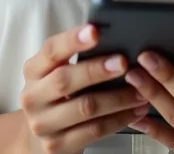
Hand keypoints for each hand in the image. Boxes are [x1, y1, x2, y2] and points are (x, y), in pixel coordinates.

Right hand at [19, 23, 149, 153]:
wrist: (39, 134)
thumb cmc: (55, 93)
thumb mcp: (55, 71)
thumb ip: (74, 56)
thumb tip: (111, 36)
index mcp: (33, 70)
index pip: (51, 50)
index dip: (73, 40)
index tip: (95, 31)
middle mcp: (33, 97)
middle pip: (65, 80)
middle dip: (97, 70)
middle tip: (124, 62)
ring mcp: (43, 124)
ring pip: (85, 108)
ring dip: (118, 98)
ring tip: (140, 90)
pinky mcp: (57, 146)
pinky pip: (94, 131)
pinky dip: (118, 119)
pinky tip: (134, 111)